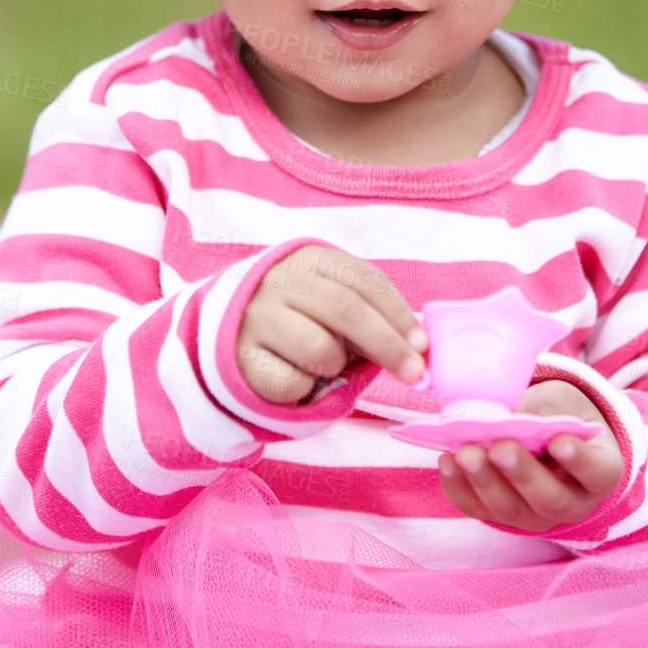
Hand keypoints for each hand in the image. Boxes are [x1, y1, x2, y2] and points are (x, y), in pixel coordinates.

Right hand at [236, 244, 427, 404]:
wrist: (226, 337)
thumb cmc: (297, 321)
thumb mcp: (330, 303)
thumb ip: (368, 314)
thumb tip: (417, 347)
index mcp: (308, 259)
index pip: (363, 280)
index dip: (398, 314)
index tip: (422, 345)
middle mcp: (277, 280)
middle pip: (346, 310)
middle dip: (387, 345)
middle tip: (414, 373)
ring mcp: (255, 317)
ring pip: (321, 349)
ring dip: (334, 366)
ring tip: (321, 364)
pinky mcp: (239, 357)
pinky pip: (293, 382)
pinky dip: (304, 389)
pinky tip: (290, 375)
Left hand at [436, 379, 624, 532]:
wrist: (544, 434)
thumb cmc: (560, 414)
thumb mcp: (562, 403)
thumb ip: (544, 413)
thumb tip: (509, 419)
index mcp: (599, 471)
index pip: (596, 472)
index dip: (580, 460)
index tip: (559, 441)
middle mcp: (573, 503)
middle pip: (550, 500)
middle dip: (521, 474)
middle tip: (499, 448)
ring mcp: (536, 516)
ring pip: (512, 510)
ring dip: (485, 482)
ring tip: (465, 453)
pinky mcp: (503, 517)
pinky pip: (479, 509)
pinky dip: (459, 488)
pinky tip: (446, 461)